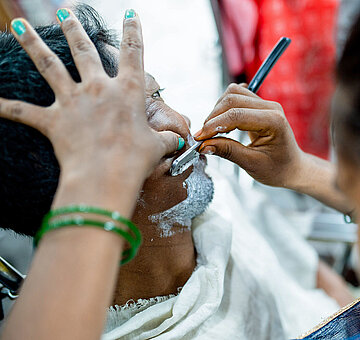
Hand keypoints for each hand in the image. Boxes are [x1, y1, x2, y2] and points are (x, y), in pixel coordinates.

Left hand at [0, 11, 180, 192]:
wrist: (105, 175)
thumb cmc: (135, 160)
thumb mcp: (156, 148)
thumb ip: (166, 139)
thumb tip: (178, 141)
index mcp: (128, 91)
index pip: (133, 53)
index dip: (133, 31)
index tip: (130, 12)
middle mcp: (99, 88)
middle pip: (84, 50)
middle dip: (74, 28)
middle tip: (65, 12)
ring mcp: (73, 101)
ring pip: (49, 65)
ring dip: (34, 44)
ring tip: (21, 25)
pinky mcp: (53, 120)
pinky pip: (23, 111)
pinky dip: (6, 105)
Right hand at [195, 83, 303, 187]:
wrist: (292, 167)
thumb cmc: (277, 169)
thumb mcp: (251, 164)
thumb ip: (228, 151)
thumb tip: (203, 145)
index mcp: (273, 121)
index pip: (236, 115)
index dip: (213, 126)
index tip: (199, 139)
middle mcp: (271, 107)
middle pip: (232, 99)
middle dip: (213, 117)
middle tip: (203, 137)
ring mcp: (266, 104)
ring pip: (233, 94)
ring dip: (218, 110)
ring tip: (213, 131)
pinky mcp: (260, 105)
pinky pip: (238, 96)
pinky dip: (225, 107)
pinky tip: (222, 122)